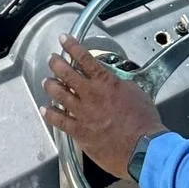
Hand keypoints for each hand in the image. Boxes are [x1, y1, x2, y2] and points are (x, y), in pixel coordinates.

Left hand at [40, 35, 166, 177]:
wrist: (142, 148)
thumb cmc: (143, 122)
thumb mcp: (135, 92)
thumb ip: (119, 85)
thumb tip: (114, 82)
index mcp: (106, 83)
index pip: (85, 59)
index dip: (72, 46)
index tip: (65, 39)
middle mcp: (91, 95)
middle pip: (66, 73)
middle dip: (56, 63)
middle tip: (52, 59)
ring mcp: (83, 113)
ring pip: (59, 94)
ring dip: (50, 85)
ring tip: (46, 81)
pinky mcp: (79, 131)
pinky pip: (59, 120)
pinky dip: (50, 113)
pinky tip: (45, 109)